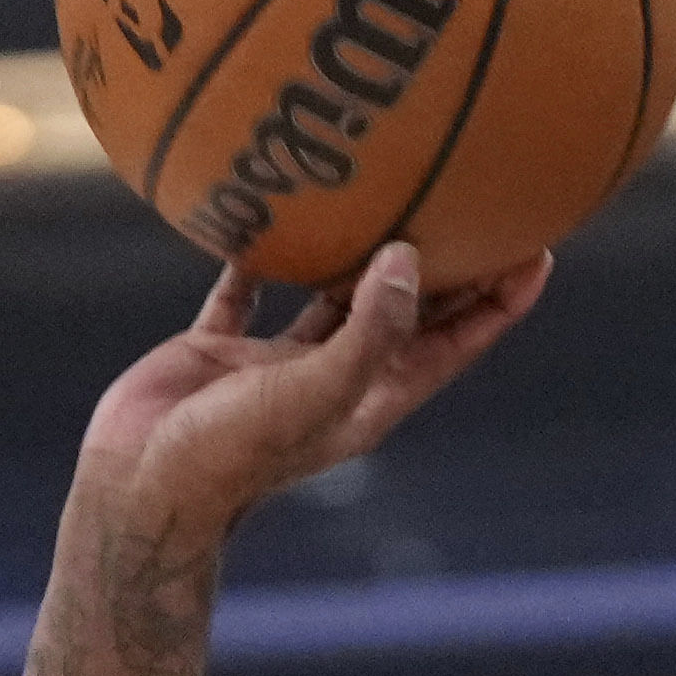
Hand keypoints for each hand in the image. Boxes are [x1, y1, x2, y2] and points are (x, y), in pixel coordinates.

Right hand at [69, 244, 552, 550]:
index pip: (454, 343)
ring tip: (382, 186)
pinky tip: (266, 204)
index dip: (499, 302)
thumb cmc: (233, 454)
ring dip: (355, 248)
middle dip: (440, 263)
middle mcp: (331, 376)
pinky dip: (255, 253)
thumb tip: (409, 256)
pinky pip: (245, 289)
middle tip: (471, 198)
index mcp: (371, 398)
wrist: (138, 488)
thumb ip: (368, 329)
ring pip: (328, 294)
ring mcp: (274, 363)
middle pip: (403, 310)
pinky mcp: (218, 347)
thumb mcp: (316, 390)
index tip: (537, 248)